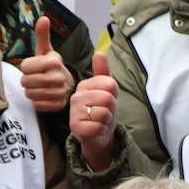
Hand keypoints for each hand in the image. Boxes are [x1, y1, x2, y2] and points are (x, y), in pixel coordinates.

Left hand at [18, 18, 73, 112]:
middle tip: (36, 78)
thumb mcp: (47, 50)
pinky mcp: (57, 105)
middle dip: (27, 80)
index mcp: (53, 61)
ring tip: (39, 87)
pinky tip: (44, 96)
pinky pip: (36, 105)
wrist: (68, 85)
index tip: (35, 68)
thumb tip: (43, 17)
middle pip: (25, 81)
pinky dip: (37, 102)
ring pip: (29, 94)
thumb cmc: (52, 66)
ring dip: (31, 91)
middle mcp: (57, 77)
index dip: (26, 68)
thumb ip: (42, 35)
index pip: (24, 67)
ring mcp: (58, 92)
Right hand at [70, 51, 118, 170]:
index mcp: (84, 85)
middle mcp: (76, 97)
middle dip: (111, 108)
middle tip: (104, 113)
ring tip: (100, 121)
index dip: (114, 95)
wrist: (97, 135)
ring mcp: (74, 112)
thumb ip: (104, 72)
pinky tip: (95, 130)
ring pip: (104, 113)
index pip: (110, 84)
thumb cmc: (102, 111)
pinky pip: (99, 126)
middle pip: (107, 98)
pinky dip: (102, 130)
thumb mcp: (107, 90)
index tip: (106, 101)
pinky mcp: (76, 128)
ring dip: (107, 120)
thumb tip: (99, 53)